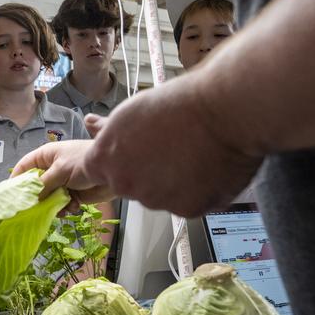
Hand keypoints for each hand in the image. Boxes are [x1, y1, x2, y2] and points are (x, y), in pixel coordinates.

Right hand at [12, 140, 116, 206]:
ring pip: (48, 198)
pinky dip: (65, 208)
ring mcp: (63, 182)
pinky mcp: (73, 194)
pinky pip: (61, 204)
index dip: (17, 178)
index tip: (10, 193)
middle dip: (36, 197)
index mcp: (47, 156)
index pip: (25, 166)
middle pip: (36, 185)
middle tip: (32, 209)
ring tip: (60, 206)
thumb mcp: (59, 171)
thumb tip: (31, 197)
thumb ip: (43, 184)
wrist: (112, 170)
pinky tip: (73, 206)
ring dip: (52, 204)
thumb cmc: (83, 162)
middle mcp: (53, 169)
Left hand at [85, 78, 261, 216]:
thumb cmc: (179, 104)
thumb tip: (91, 124)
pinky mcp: (185, 210)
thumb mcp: (132, 110)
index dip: (120, 159)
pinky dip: (197, 192)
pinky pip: (187, 204)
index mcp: (105, 160)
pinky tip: (206, 167)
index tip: (137, 149)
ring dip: (172, 183)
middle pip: (131, 185)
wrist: (224, 111)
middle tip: (170, 148)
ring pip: (160, 196)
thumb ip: (108, 128)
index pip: (99, 171)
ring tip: (191, 154)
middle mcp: (125, 185)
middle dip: (146, 172)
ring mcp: (155, 200)